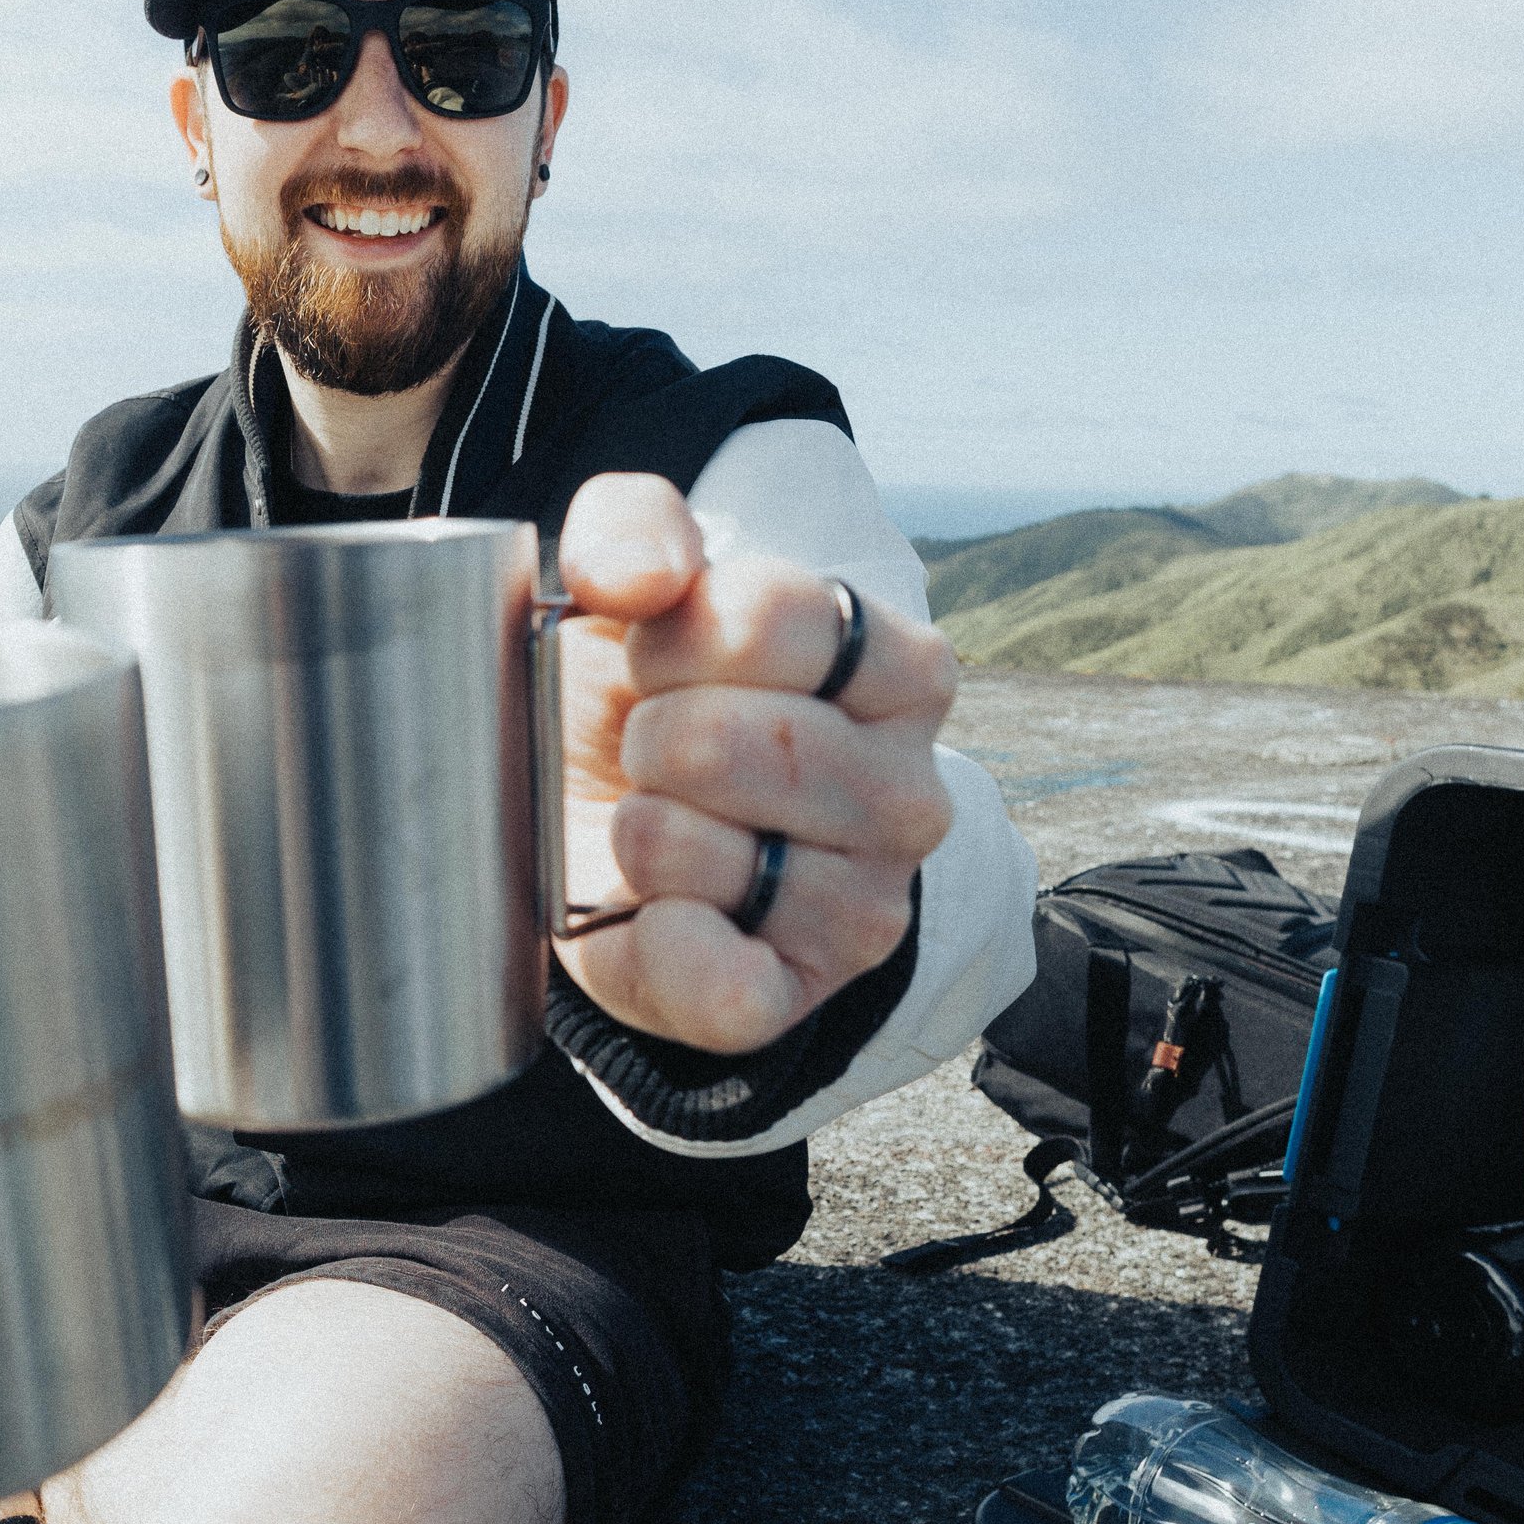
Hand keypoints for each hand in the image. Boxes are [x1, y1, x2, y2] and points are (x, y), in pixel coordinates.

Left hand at [551, 473, 957, 1053]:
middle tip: (650, 751)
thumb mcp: (632, 587)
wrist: (613, 824)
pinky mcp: (798, 994)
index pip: (776, 617)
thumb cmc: (645, 693)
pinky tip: (652, 914)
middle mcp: (910, 794)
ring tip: (653, 824)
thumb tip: (643, 575)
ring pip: (699, 851)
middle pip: (735, 739)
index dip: (675, 634)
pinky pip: (722, 988)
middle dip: (648, 736)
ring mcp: (865, 904)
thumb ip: (631, 529)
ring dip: (636, 831)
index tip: (659, 659)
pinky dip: (659, 950)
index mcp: (902, 672)